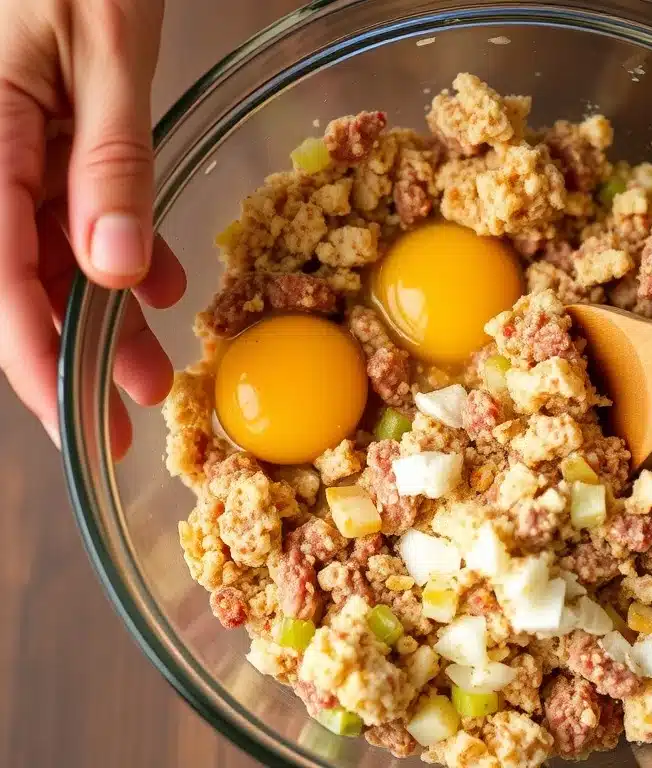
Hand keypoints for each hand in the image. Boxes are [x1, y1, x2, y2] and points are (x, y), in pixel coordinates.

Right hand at [0, 0, 184, 456]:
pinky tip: (163, 281)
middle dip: (75, 352)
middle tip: (131, 413)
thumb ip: (108, 159)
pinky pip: (72, 205)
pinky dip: (119, 247)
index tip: (77, 420)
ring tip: (155, 366)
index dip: (34, 360)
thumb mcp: (105, 51)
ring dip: (104, 312)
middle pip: (20, 278)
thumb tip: (116, 268)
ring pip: (49, 252)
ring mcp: (12, 141)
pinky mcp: (42, 129)